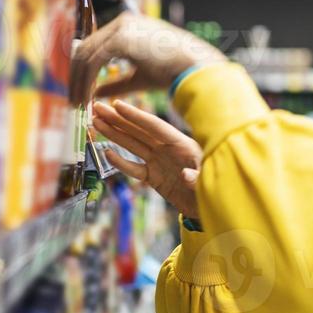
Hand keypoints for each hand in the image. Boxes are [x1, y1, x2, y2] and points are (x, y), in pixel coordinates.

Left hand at [70, 13, 225, 103]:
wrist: (194, 67)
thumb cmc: (174, 73)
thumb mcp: (139, 78)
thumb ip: (116, 83)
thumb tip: (95, 92)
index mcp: (129, 26)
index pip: (95, 45)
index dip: (82, 69)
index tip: (78, 89)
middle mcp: (122, 22)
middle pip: (86, 47)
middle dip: (75, 75)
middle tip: (71, 99)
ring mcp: (121, 28)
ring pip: (86, 55)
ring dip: (78, 81)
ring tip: (77, 103)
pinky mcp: (120, 39)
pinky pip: (94, 61)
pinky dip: (85, 81)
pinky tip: (86, 98)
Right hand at [93, 100, 203, 219]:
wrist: (213, 207)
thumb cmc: (217, 188)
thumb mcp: (210, 180)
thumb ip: (198, 177)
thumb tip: (186, 175)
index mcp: (182, 144)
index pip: (154, 126)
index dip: (135, 115)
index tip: (117, 105)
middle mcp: (168, 150)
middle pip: (138, 131)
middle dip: (117, 119)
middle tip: (97, 108)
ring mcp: (160, 163)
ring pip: (133, 145)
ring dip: (115, 134)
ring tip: (96, 123)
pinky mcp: (155, 178)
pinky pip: (135, 168)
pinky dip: (121, 162)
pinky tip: (107, 152)